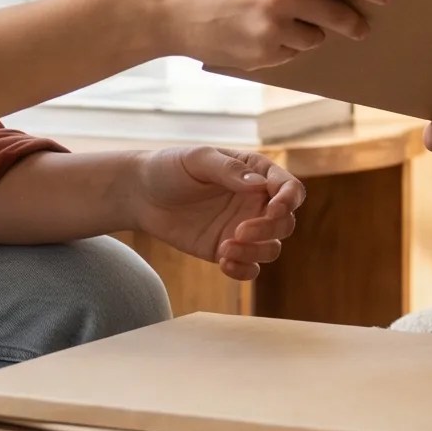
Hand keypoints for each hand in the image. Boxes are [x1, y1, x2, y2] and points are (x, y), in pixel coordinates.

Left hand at [125, 147, 303, 281]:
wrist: (141, 194)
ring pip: (272, 249)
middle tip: (240, 231)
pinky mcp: (227, 250)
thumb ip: (229, 171)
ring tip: (225, 249)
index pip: (290, 189)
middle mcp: (256, 203)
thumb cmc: (170, 168)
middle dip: (269, 230)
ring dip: (255, 252)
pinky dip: (244, 270)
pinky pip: (250, 268)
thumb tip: (261, 186)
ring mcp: (244, 229)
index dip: (289, 200)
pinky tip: (223, 263)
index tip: (274, 209)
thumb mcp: (198, 160)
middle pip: (285, 223)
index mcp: (256, 174)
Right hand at [152, 0, 391, 70]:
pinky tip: (259, 34)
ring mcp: (272, 29)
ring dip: (310, 34)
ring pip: (314, 39)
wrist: (169, 8)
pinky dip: (284, 47)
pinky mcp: (262, 55)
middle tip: (362, 27)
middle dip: (353, 23)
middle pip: (337, 16)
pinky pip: (291, 54)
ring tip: (280, 22)